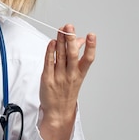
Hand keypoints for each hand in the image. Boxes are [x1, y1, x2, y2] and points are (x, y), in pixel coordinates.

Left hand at [38, 24, 95, 139]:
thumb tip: (79, 40)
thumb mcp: (77, 75)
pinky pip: (48, 62)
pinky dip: (50, 52)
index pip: (88, 59)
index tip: (91, 35)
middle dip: (71, 40)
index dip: (91, 46)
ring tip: (61, 29)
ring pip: (60, 56)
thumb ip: (77, 56)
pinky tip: (51, 42)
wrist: (58, 111)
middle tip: (70, 27)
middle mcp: (71, 75)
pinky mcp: (47, 78)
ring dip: (60, 41)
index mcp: (80, 74)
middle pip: (72, 55)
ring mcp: (59, 76)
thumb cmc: (67, 91)